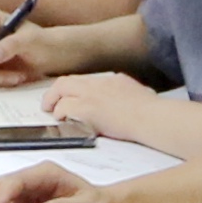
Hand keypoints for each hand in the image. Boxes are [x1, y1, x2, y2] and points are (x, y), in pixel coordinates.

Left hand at [51, 68, 176, 145]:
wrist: (152, 117)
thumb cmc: (152, 112)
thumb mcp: (141, 94)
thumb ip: (128, 94)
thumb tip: (131, 98)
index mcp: (112, 80)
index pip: (85, 81)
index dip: (74, 89)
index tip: (70, 96)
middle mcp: (99, 83)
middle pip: (68, 81)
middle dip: (55, 92)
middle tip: (49, 103)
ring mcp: (91, 94)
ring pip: (61, 90)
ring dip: (55, 103)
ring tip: (54, 114)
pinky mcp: (86, 108)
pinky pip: (64, 108)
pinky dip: (60, 114)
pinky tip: (62, 122)